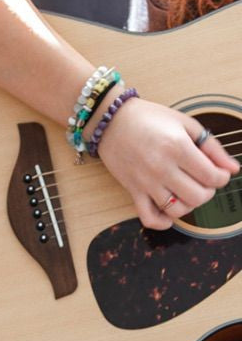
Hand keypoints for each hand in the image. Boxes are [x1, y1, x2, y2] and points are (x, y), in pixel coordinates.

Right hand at [96, 97, 239, 229]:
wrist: (112, 120)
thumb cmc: (149, 118)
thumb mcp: (186, 124)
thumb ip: (212, 147)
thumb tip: (232, 168)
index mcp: (178, 148)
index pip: (212, 177)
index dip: (222, 177)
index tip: (218, 172)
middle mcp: (161, 168)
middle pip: (198, 196)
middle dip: (208, 191)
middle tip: (203, 181)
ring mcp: (145, 181)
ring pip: (177, 210)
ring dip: (188, 205)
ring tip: (186, 192)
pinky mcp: (132, 190)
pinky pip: (148, 217)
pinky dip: (162, 222)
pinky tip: (169, 212)